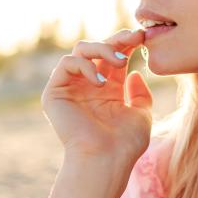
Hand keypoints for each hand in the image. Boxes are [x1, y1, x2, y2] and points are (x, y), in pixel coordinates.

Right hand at [41, 28, 153, 165]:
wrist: (105, 160)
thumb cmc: (125, 144)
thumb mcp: (141, 115)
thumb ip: (140, 95)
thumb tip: (136, 74)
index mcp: (109, 90)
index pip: (115, 57)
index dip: (127, 44)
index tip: (142, 37)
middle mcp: (89, 86)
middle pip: (98, 49)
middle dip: (117, 39)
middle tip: (134, 38)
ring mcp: (71, 87)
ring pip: (80, 50)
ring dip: (102, 48)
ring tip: (120, 61)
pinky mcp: (55, 92)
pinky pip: (67, 64)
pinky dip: (86, 65)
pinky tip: (101, 81)